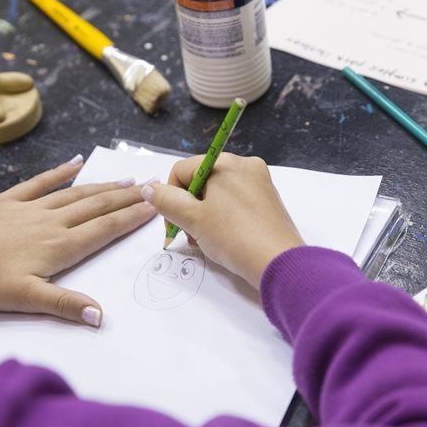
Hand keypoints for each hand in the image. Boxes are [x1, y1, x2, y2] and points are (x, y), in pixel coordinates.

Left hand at [0, 155, 156, 326]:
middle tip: (152, 188)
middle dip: (125, 198)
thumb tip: (100, 315)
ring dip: (103, 186)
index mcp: (59, 247)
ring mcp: (31, 207)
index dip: (130, 218)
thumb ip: (63, 304)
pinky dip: (60, 171)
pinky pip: (41, 181)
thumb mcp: (24, 299)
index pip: (104, 230)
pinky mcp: (10, 200)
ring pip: (76, 193)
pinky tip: (76, 162)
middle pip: (96, 207)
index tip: (154, 207)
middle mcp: (51, 222)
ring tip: (127, 180)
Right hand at [141, 153, 303, 289]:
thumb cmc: (233, 236)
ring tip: (206, 241)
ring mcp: (260, 184)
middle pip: (200, 182)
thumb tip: (148, 188)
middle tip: (190, 235)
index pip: (182, 170)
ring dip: (203, 216)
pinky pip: (235, 204)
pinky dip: (223, 219)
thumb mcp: (192, 218)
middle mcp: (246, 166)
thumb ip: (166, 200)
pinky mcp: (268, 202)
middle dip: (188, 208)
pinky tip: (223, 240)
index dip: (170, 196)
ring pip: (217, 195)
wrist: (279, 263)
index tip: (172, 223)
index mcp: (226, 162)